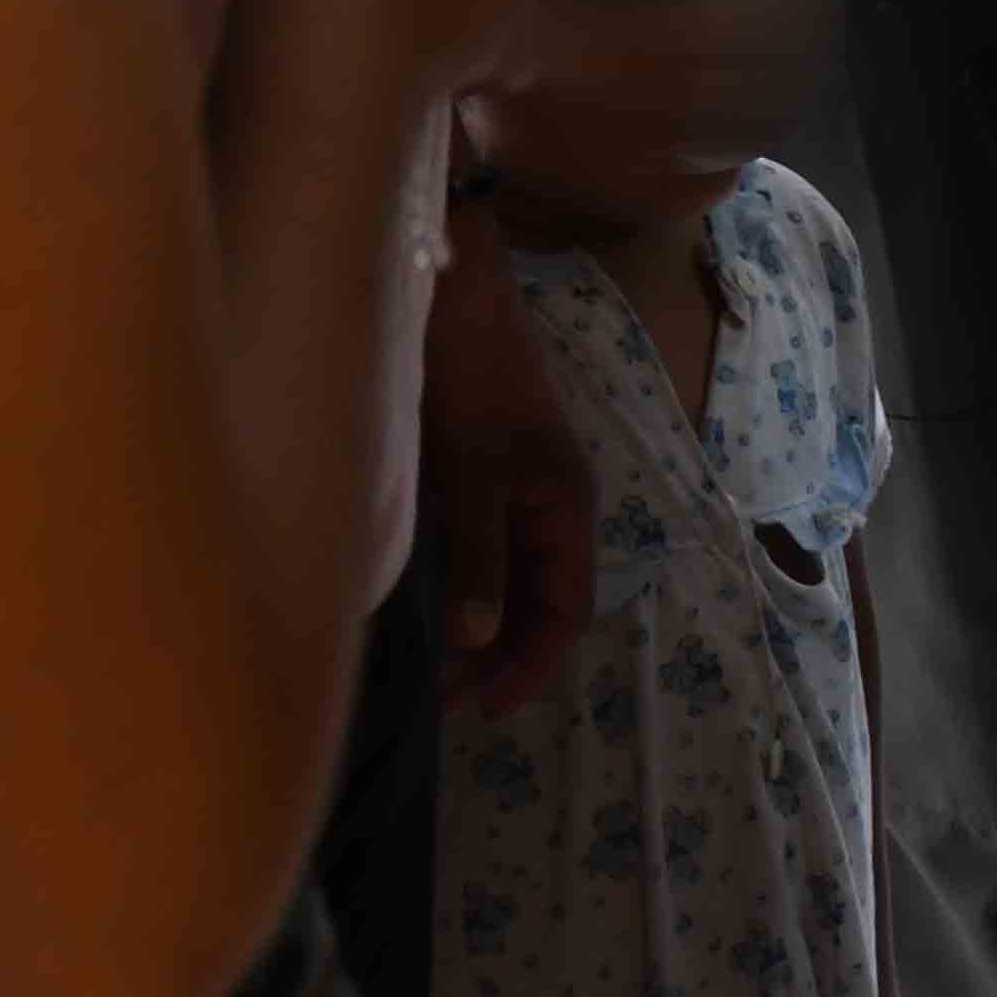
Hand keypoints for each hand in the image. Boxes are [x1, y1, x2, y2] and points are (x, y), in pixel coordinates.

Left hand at [421, 227, 602, 712]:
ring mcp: (515, 490)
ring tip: (434, 672)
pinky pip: (481, 553)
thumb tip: (479, 639)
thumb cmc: (471, 373)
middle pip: (538, 604)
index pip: (565, 611)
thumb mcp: (475, 470)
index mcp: (568, 507)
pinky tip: (427, 610)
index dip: (531, 666)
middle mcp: (549, 506)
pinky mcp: (479, 474)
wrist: (449, 286)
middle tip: (446, 701)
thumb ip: (478, 555)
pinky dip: (461, 590)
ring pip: (507, 582)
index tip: (484, 711)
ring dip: (478, 629)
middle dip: (500, 657)